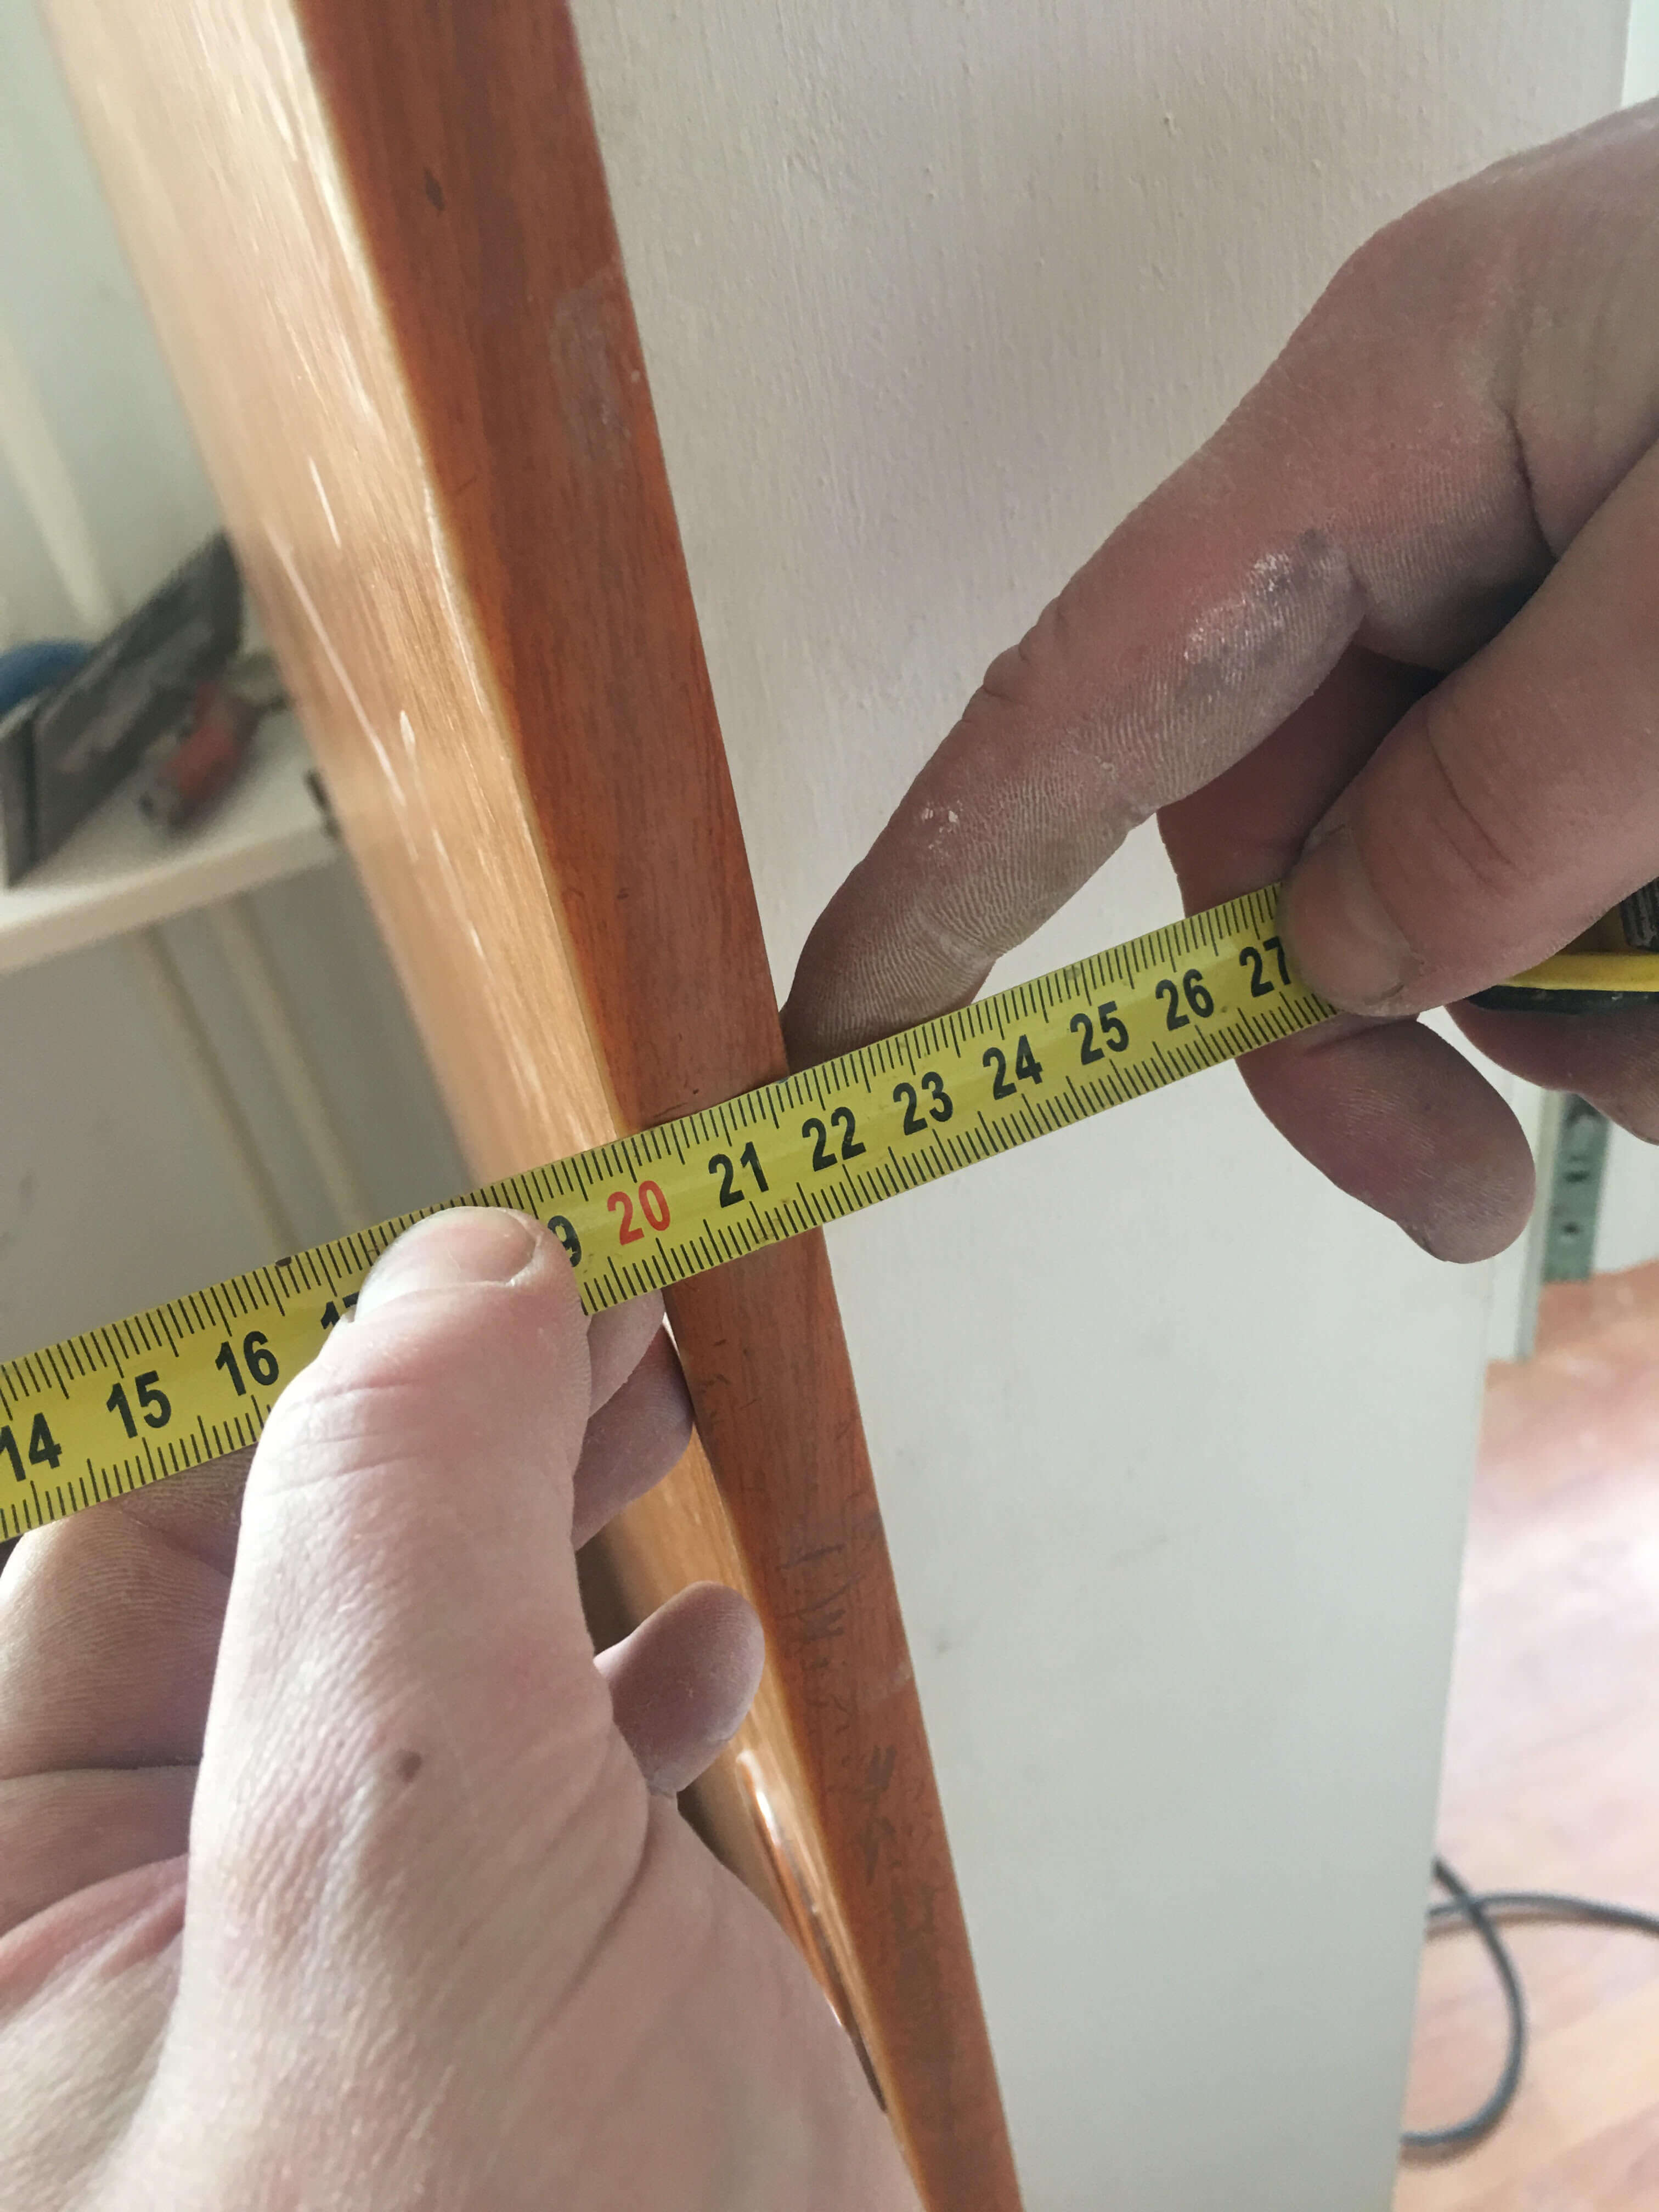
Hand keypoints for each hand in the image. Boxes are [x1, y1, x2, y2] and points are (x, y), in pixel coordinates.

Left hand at [0, 1210, 914, 2210]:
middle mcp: (123, 1969)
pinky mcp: (468, 2044)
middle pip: (254, 1602)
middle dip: (433, 1445)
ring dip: (530, 1531)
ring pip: (398, 1684)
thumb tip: (453, 1277)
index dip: (295, 1385)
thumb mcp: (409, 1875)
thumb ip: (399, 1538)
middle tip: (576, 1304)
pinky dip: (608, 1698)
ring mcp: (309, 2012)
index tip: (472, 1270)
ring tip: (641, 1404)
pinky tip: (688, 1658)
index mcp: (8, 1933)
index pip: (103, 1560)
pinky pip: (505, 1809)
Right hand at [784, 103, 1658, 1261]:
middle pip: (1285, 823)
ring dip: (1568, 1004)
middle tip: (1459, 1207)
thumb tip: (1355, 952)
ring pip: (1453, 870)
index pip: (1089, 683)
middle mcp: (1434, 497)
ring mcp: (1546, 577)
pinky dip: (1641, 958)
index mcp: (1391, 418)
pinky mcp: (1642, 649)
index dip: (941, 875)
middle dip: (1363, 1027)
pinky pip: (1580, 853)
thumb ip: (1530, 779)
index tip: (840, 1053)